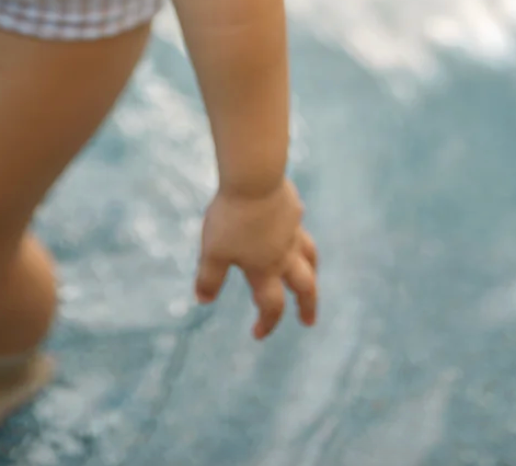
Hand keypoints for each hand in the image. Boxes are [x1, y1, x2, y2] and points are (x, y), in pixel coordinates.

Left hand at [195, 178, 317, 338]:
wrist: (254, 180)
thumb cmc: (232, 219)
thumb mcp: (213, 251)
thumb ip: (209, 278)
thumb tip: (203, 301)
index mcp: (264, 269)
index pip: (271, 305)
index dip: (266, 323)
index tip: (257, 334)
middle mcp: (284, 254)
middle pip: (304, 287)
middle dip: (307, 307)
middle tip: (308, 322)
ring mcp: (292, 230)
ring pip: (310, 257)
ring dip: (312, 271)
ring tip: (312, 277)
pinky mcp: (292, 208)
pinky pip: (299, 226)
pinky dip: (299, 234)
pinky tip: (293, 228)